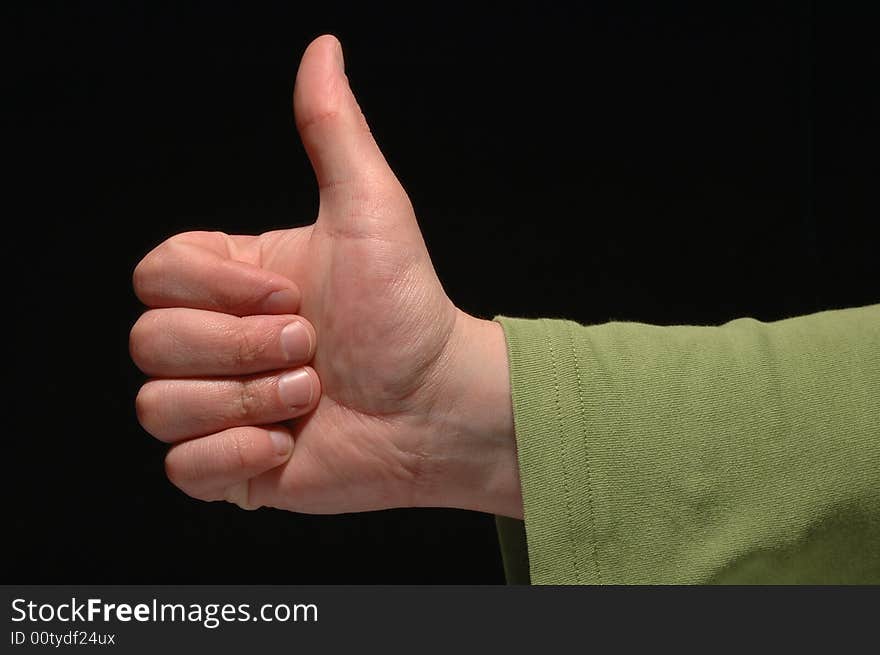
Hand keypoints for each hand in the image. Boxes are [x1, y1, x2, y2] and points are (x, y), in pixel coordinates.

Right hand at [130, 35, 521, 517]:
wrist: (439, 405)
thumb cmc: (409, 310)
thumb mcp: (369, 211)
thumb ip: (333, 133)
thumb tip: (322, 50)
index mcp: (233, 281)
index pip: (154, 274)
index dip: (217, 290)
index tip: (291, 295)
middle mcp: (216, 340)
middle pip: (150, 341)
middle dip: (241, 348)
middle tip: (312, 349)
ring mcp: (218, 404)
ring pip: (157, 406)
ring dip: (245, 401)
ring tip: (311, 396)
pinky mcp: (229, 466)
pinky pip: (180, 467)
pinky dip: (236, 456)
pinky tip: (290, 443)